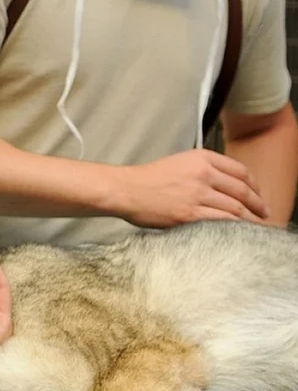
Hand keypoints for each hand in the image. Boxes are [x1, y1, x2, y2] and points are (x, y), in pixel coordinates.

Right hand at [116, 149, 270, 227]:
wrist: (126, 190)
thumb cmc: (148, 179)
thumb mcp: (179, 162)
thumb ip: (202, 169)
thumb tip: (223, 185)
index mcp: (202, 158)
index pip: (240, 171)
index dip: (255, 185)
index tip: (258, 195)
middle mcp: (203, 173)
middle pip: (242, 190)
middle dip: (258, 204)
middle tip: (265, 213)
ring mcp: (197, 194)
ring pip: (235, 207)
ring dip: (249, 218)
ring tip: (255, 226)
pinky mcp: (189, 214)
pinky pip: (221, 221)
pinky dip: (234, 227)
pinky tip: (238, 232)